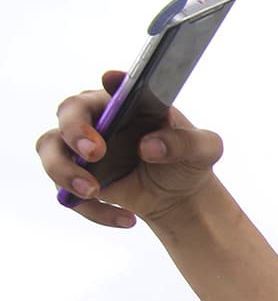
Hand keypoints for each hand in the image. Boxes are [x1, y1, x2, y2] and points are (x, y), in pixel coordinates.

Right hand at [37, 70, 224, 226]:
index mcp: (130, 101)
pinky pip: (67, 191)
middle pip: (67, 112)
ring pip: (50, 150)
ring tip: (93, 191)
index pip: (114, 85)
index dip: (111, 84)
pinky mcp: (76, 176)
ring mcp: (81, 147)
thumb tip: (150, 145)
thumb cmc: (189, 160)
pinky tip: (127, 219)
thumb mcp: (205, 150)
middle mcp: (99, 117)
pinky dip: (93, 209)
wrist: (180, 196)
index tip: (111, 81)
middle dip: (74, 130)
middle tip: (95, 152)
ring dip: (64, 171)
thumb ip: (186, 142)